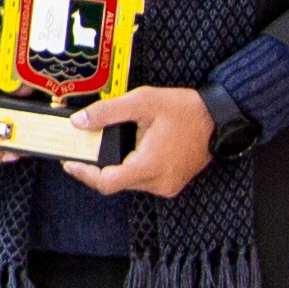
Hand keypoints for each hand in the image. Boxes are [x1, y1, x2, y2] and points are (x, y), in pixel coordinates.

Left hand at [64, 83, 218, 198]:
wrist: (219, 118)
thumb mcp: (143, 101)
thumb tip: (79, 122)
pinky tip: (132, 149)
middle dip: (98, 166)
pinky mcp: (172, 184)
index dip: (84, 174)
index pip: (107, 182)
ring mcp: (167, 185)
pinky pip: (143, 180)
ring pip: (129, 182)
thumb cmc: (185, 109)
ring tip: (110, 145)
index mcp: (150, 165)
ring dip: (116, 166)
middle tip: (84, 149)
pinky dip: (132, 167)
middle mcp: (159, 182)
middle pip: (115, 182)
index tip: (69, 163)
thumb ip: (107, 112)